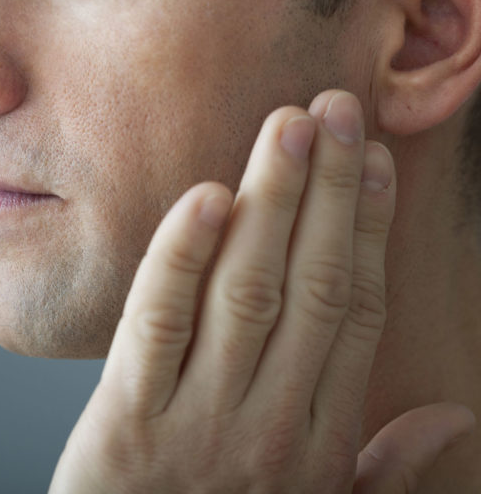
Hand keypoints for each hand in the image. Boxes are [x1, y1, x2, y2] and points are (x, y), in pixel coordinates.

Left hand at [49, 90, 475, 492]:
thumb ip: (384, 468)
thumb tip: (457, 417)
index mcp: (318, 441)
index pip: (352, 313)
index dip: (366, 231)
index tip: (372, 164)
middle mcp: (269, 425)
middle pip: (308, 287)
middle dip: (327, 193)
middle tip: (334, 112)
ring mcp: (197, 422)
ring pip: (245, 292)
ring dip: (270, 204)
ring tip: (286, 130)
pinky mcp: (124, 422)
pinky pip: (158, 325)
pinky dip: (180, 259)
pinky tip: (205, 199)